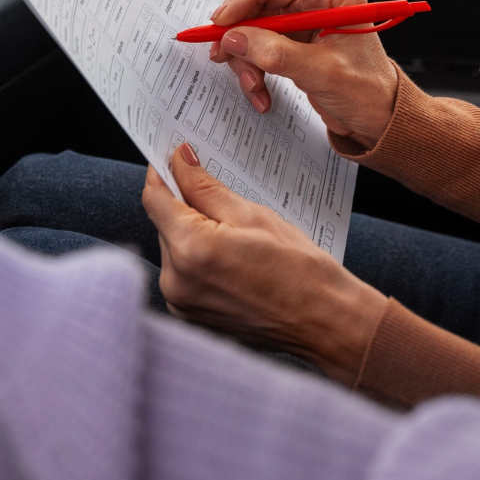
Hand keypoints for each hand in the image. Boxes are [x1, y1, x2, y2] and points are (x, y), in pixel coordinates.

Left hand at [142, 143, 385, 384]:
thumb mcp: (252, 214)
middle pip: (163, 224)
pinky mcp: (190, 316)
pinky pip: (183, 273)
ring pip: (173, 248)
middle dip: (184, 205)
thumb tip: (179, 160)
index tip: (173, 158)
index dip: (162, 173)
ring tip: (235, 236)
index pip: (155, 199)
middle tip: (219, 197)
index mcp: (191, 250)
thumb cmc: (299, 269)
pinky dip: (198, 259)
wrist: (325, 322)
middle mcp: (176, 281)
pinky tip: (231, 257)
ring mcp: (180, 303)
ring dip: (192, 233)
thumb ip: (205, 187)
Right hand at [209, 0, 398, 148]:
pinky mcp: (291, 40)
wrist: (378, 118)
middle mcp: (316, 0)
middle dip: (240, 26)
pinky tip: (259, 89)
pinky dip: (251, 66)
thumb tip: (236, 38)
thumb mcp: (323, 73)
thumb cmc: (369, 93)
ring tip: (252, 82)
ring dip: (244, 54)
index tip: (227, 18)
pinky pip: (257, 43)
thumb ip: (277, 54)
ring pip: (253, 22)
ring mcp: (302, 20)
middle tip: (223, 49)